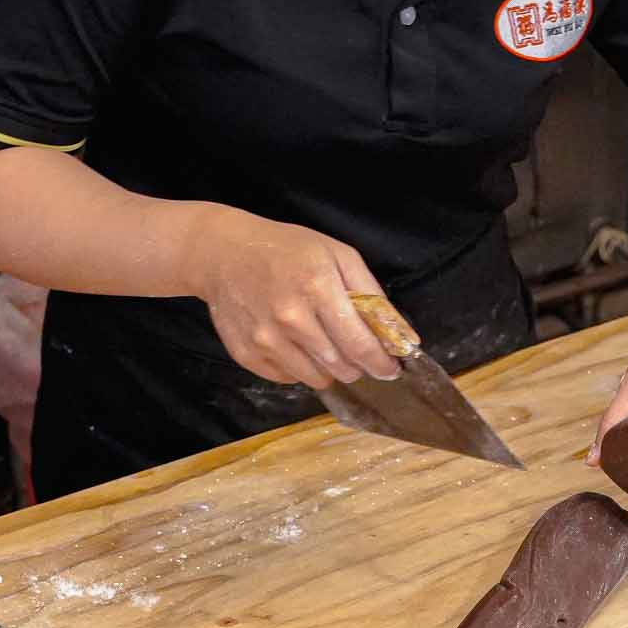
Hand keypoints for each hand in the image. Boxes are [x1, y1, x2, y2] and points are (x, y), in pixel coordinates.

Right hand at [181, 205, 399, 388]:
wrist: (224, 253)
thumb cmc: (288, 250)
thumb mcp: (339, 255)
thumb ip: (373, 295)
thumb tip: (403, 336)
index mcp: (318, 287)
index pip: (360, 344)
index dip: (381, 363)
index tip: (390, 369)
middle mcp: (290, 317)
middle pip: (340, 366)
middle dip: (357, 366)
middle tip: (357, 353)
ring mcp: (265, 338)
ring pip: (315, 378)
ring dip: (329, 369)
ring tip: (325, 344)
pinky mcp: (246, 353)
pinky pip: (287, 378)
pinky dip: (299, 368)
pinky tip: (296, 343)